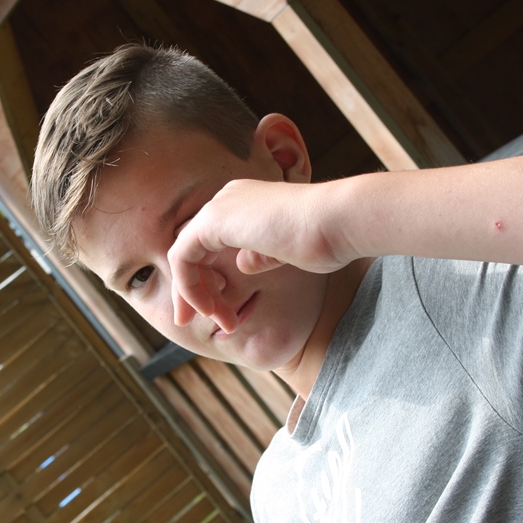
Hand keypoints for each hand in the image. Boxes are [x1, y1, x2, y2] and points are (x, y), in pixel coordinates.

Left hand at [167, 178, 358, 330]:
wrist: (341, 221)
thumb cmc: (329, 238)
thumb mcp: (287, 251)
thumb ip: (261, 255)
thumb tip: (242, 264)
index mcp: (246, 203)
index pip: (210, 245)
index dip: (209, 283)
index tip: (221, 315)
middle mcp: (228, 199)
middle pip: (193, 251)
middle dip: (195, 291)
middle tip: (202, 323)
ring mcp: (219, 206)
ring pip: (184, 257)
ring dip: (195, 296)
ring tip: (218, 322)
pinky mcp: (214, 219)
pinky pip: (181, 258)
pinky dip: (190, 288)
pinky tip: (210, 310)